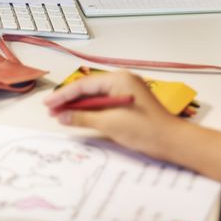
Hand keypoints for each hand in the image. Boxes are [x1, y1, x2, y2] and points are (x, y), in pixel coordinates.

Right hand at [44, 70, 182, 158]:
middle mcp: (123, 81)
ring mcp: (127, 91)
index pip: (84, 85)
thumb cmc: (145, 130)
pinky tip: (80, 117)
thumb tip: (63, 116)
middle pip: (89, 88)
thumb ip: (83, 118)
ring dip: (79, 106)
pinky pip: (105, 103)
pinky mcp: (130, 103)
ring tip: (61, 115)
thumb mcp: (110, 123)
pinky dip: (92, 110)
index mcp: (119, 79)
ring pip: (96, 96)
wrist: (172, 141)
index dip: (64, 95)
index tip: (48, 104)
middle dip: (70, 100)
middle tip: (51, 110)